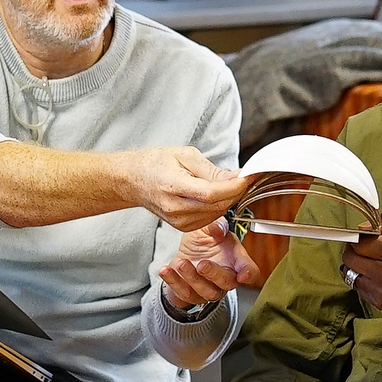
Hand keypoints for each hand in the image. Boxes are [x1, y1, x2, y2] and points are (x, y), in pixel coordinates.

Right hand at [120, 146, 249, 231]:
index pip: (211, 193)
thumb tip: (235, 177)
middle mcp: (175, 208)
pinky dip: (218, 206)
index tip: (247, 177)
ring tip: (225, 182)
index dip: (233, 187)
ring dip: (228, 199)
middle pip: (217, 205)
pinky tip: (215, 194)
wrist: (134, 180)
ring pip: (217, 213)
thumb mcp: (185, 155)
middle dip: (235, 191)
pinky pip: (210, 218)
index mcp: (173, 186)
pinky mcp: (183, 227)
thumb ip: (211, 170)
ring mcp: (179, 220)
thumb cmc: (156, 164)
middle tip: (242, 176)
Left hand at [160, 218, 259, 310]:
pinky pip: (184, 294)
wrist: (186, 253)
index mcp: (236, 260)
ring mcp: (211, 289)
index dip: (248, 274)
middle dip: (214, 274)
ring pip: (207, 292)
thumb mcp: (208, 228)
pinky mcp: (193, 295)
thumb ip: (215, 225)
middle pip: (228, 283)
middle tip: (202, 264)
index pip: (250, 271)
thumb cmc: (203, 241)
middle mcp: (226, 277)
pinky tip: (166, 270)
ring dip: (193, 279)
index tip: (243, 275)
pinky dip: (173, 282)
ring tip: (181, 263)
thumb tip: (218, 228)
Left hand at [340, 210, 381, 326]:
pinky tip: (377, 275)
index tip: (366, 235)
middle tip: (365, 246)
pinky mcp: (379, 302)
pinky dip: (364, 279)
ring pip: (350, 272)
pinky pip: (358, 287)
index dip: (360, 236)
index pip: (360, 242)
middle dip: (354, 248)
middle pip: (350, 257)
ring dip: (357, 264)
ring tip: (371, 260)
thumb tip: (367, 224)